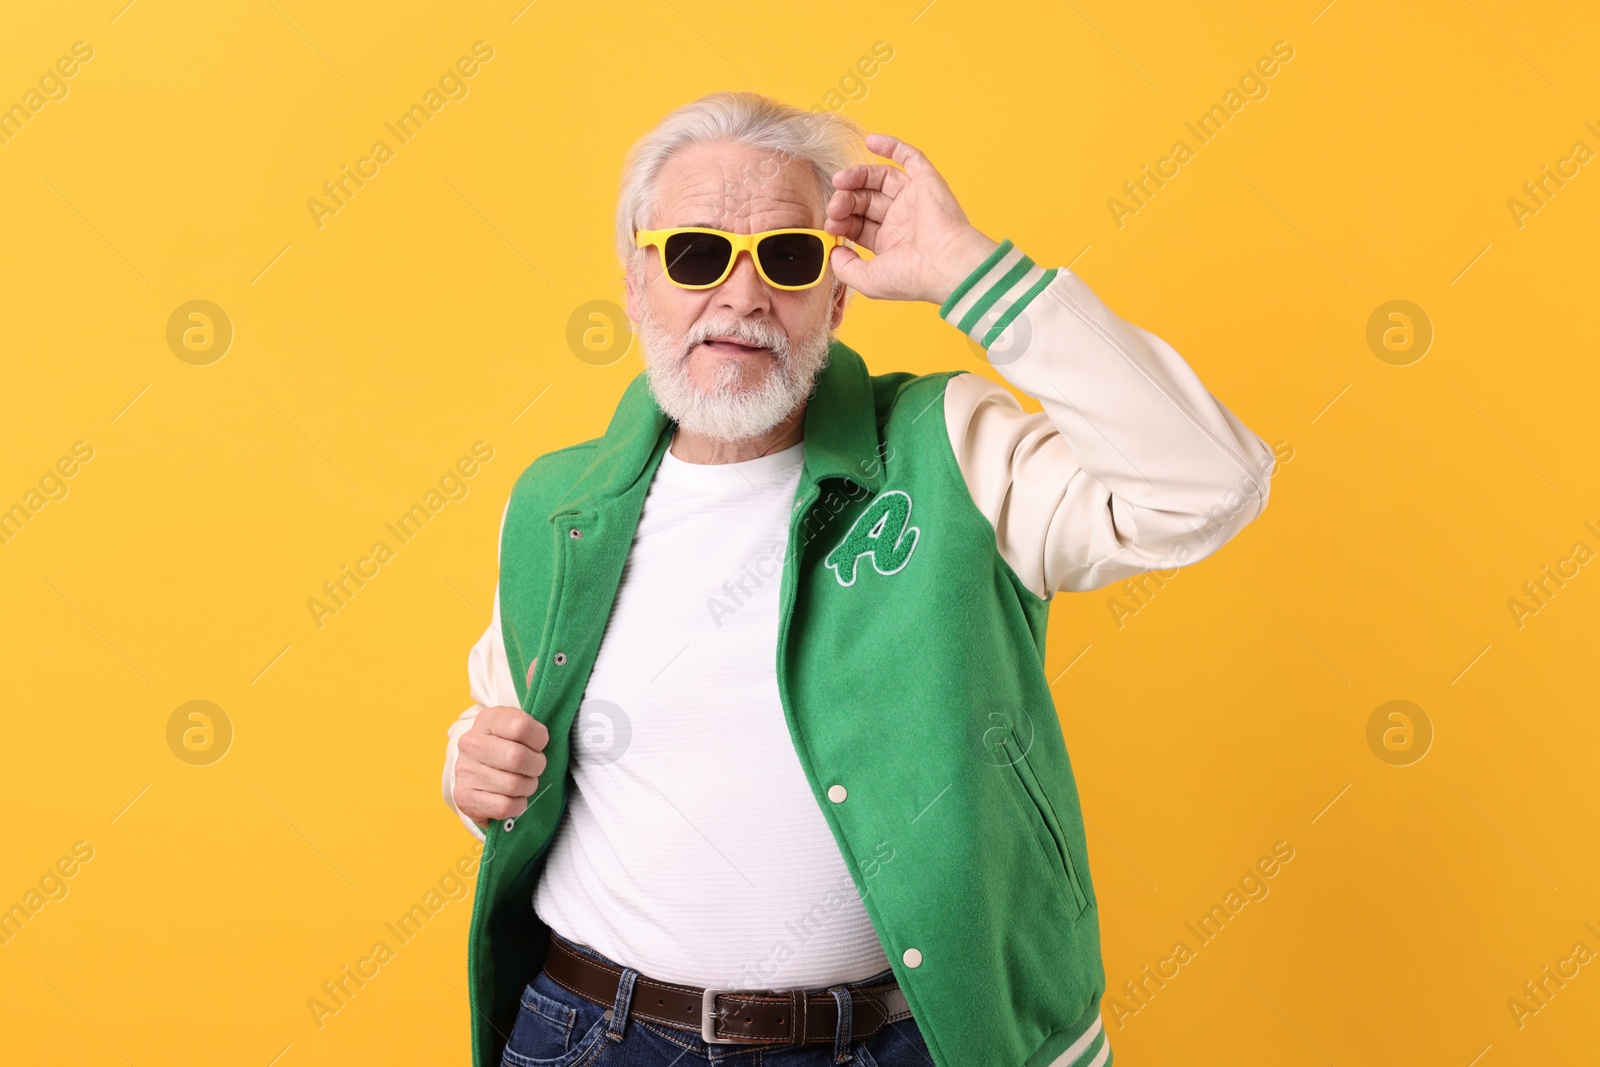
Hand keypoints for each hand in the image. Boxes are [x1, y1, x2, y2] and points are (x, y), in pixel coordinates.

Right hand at [454, 703, 548, 828]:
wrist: (483, 779)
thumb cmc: (511, 747)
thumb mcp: (523, 721)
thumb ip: (535, 693)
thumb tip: (538, 664)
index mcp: (488, 719)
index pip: (521, 726)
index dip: (540, 739)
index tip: (540, 743)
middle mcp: (470, 742)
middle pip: (517, 758)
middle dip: (536, 766)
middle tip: (536, 767)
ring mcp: (464, 770)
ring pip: (513, 784)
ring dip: (528, 786)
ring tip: (524, 781)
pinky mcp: (464, 797)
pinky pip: (504, 806)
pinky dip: (517, 805)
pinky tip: (513, 797)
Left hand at [825, 132, 1000, 305]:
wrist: (946, 264)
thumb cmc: (912, 277)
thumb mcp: (868, 281)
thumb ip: (845, 268)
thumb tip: (834, 252)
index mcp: (889, 243)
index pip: (858, 224)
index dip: (841, 221)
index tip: (830, 224)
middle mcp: (902, 220)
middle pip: (865, 200)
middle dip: (846, 201)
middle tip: (836, 205)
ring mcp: (914, 200)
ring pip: (880, 179)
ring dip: (858, 176)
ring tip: (841, 180)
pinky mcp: (927, 182)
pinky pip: (910, 158)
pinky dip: (891, 146)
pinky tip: (871, 141)